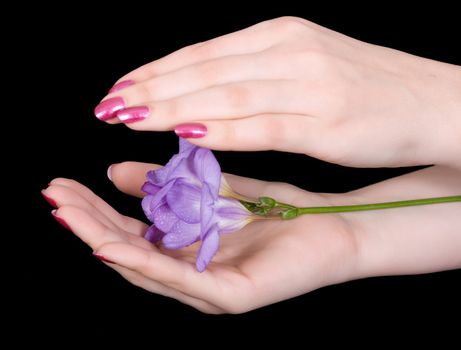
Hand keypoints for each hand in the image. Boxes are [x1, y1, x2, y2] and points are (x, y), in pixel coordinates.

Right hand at [44, 162, 358, 313]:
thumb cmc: (274, 209)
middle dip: (88, 224)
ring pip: (145, 268)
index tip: (63, 184)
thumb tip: (117, 172)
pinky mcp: (233, 295)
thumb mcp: (211, 192)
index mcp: (185, 250)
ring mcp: (209, 289)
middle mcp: (191, 274)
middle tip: (54, 196)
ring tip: (68, 214)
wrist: (330, 224)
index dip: (94, 211)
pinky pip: (181, 280)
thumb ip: (167, 187)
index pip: (129, 233)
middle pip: (129, 251)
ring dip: (103, 240)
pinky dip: (144, 262)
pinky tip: (109, 243)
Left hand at [95, 17, 460, 167]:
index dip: (158, 70)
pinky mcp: (326, 123)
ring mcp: (310, 85)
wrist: (436, 102)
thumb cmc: (369, 89)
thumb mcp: (307, 67)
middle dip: (151, 87)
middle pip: (205, 70)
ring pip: (226, 95)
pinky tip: (184, 136)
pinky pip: (263, 126)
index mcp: (282, 35)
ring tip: (128, 117)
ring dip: (172, 106)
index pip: (205, 53)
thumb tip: (208, 95)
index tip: (121, 87)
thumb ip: (259, 76)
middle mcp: (291, 51)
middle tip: (107, 104)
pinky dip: (221, 130)